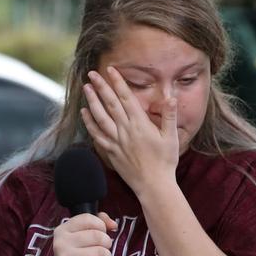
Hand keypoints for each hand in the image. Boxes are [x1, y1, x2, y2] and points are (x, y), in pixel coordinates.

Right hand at [52, 212, 116, 255]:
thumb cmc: (78, 253)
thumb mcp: (84, 233)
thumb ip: (100, 221)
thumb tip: (113, 225)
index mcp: (63, 230)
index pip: (88, 219)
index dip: (100, 225)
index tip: (101, 231)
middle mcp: (61, 243)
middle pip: (97, 236)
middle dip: (106, 243)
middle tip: (102, 248)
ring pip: (101, 252)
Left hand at [81, 67, 178, 195]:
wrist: (153, 185)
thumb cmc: (165, 161)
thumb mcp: (172, 137)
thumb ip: (170, 116)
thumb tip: (171, 97)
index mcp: (140, 124)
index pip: (126, 98)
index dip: (118, 82)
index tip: (111, 70)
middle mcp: (125, 130)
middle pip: (110, 104)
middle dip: (101, 87)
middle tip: (92, 73)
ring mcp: (116, 141)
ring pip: (100, 117)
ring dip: (92, 101)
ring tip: (86, 88)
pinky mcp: (111, 151)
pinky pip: (96, 134)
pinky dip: (89, 122)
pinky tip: (84, 113)